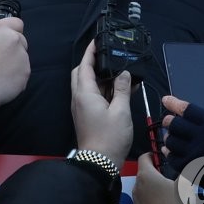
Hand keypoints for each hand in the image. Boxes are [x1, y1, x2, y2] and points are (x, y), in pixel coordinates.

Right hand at [0, 17, 29, 109]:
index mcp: (0, 29)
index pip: (16, 23)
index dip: (12, 32)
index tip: (6, 40)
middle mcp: (14, 39)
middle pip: (21, 41)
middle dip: (14, 49)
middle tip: (0, 60)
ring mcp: (22, 56)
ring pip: (22, 58)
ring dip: (15, 64)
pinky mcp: (26, 72)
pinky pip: (22, 74)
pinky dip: (15, 78)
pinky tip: (2, 82)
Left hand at [71, 40, 132, 168]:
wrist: (99, 162)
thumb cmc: (109, 137)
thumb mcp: (121, 111)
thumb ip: (121, 89)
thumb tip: (124, 73)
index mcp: (84, 94)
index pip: (84, 66)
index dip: (90, 52)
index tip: (97, 41)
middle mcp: (80, 98)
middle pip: (82, 73)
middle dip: (93, 63)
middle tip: (108, 56)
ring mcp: (82, 107)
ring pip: (88, 85)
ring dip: (102, 77)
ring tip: (120, 72)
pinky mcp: (88, 115)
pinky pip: (94, 96)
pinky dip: (105, 90)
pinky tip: (121, 89)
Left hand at [133, 153, 190, 203]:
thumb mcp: (185, 186)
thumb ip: (187, 171)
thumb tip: (192, 161)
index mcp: (145, 175)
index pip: (144, 156)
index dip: (153, 155)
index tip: (163, 160)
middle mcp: (136, 185)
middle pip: (145, 173)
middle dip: (156, 173)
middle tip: (171, 179)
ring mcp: (135, 200)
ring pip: (144, 188)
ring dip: (154, 188)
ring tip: (169, 194)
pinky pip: (144, 202)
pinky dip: (151, 201)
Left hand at [161, 95, 203, 203]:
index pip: (188, 110)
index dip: (175, 104)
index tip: (166, 100)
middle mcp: (200, 138)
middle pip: (175, 125)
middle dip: (170, 122)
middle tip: (169, 121)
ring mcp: (194, 155)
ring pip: (172, 142)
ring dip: (169, 138)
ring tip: (170, 137)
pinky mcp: (191, 170)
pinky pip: (173, 160)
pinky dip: (170, 154)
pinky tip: (170, 152)